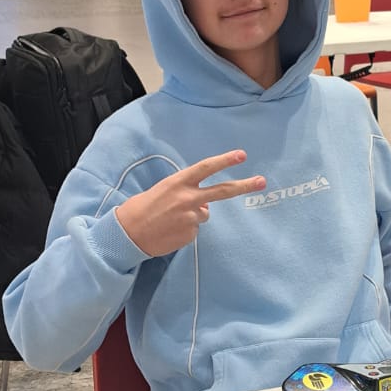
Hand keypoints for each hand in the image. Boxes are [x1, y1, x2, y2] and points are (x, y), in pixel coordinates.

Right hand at [115, 150, 265, 256]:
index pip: (206, 168)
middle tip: (262, 181)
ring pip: (203, 214)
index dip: (225, 161)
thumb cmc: (143, 208)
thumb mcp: (163, 191)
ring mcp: (191, 218)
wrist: (128, 233)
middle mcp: (188, 199)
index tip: (242, 155)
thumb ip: (186, 193)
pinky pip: (194, 231)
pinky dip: (185, 230)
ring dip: (192, 216)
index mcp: (178, 183)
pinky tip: (170, 230)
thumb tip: (206, 206)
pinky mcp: (191, 235)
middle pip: (222, 191)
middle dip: (244, 185)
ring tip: (170, 219)